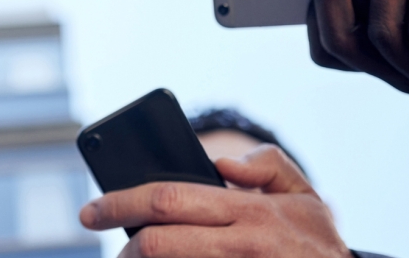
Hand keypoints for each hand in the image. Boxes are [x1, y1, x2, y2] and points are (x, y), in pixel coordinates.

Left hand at [79, 146, 349, 257]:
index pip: (169, 199)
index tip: (92, 210)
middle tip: (111, 246)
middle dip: (123, 246)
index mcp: (249, 210)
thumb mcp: (304, 195)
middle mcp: (242, 245)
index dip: (121, 203)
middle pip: (159, 243)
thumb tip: (223, 162)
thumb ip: (268, 166)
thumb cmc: (316, 244)